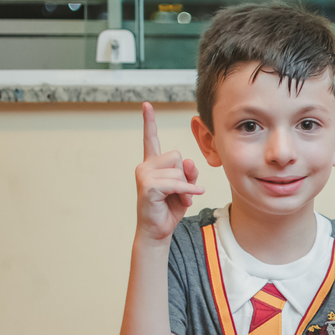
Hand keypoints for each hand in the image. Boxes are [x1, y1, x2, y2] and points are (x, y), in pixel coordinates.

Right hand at [134, 102, 203, 242]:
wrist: (158, 230)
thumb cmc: (170, 208)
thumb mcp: (185, 187)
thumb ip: (188, 173)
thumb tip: (187, 161)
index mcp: (152, 164)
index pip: (150, 139)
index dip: (149, 122)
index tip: (146, 105)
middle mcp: (145, 166)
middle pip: (176, 156)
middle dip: (185, 175)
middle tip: (182, 192)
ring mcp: (144, 175)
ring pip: (178, 170)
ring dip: (186, 187)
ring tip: (180, 199)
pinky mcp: (148, 187)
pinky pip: (177, 183)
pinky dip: (187, 191)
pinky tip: (190, 198)